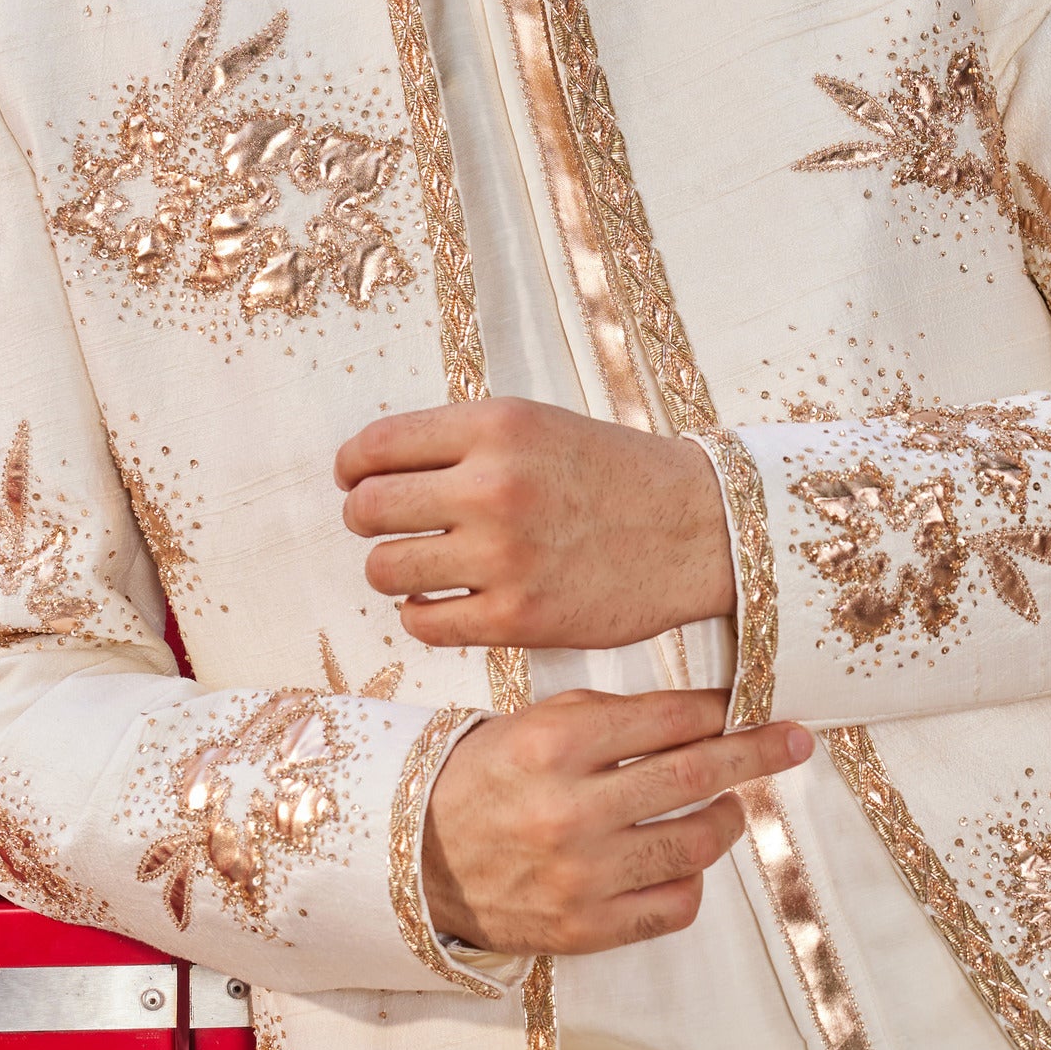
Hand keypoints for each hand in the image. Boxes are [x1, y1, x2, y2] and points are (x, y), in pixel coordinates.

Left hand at [335, 397, 735, 653]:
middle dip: (364, 519)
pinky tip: (443, 603)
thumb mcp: (537, 426)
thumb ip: (459, 441)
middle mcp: (495, 486)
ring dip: (391, 571)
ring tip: (419, 566)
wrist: (697, 528)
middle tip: (382, 527)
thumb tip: (367, 472)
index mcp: (496, 427)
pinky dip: (421, 615)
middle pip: (368, 510)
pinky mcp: (520, 617)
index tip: (356, 480)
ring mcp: (506, 556)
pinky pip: (424, 624)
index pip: (376, 447)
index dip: (352, 468)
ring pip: (385, 570)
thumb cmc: (609, 475)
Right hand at [423, 687, 811, 954]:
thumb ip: (611, 718)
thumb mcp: (530, 725)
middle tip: (794, 742)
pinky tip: (682, 860)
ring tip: (726, 806)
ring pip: (698, 842)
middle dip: (758, 752)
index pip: (669, 718)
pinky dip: (692, 879)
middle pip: (698, 773)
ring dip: (727, 818)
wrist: (413, 862)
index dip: (722, 710)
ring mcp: (580, 876)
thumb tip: (703, 715)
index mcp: (553, 745)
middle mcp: (569, 810)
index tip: (752, 707)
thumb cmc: (481, 783)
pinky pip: (676, 905)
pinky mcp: (585, 929)